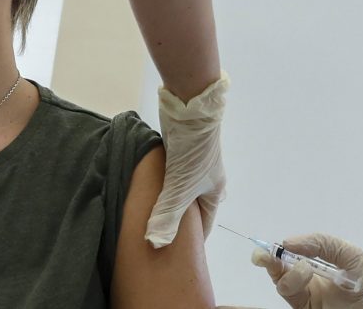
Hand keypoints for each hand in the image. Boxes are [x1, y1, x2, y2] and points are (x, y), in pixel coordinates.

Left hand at [144, 73, 229, 247]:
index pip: (204, 223)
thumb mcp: (179, 190)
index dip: (191, 238)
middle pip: (192, 207)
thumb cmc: (192, 154)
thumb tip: (155, 244)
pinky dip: (162, 184)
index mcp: (214, 192)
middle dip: (178, 221)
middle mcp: (208, 180)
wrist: (190, 110)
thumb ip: (167, 217)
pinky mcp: (181, 152)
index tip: (175, 252)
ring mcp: (195, 165)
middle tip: (159, 233)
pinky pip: (171, 176)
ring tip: (150, 213)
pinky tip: (148, 188)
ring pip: (180, 191)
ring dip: (168, 200)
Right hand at [252, 233, 362, 308]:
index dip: (272, 255)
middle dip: (270, 263)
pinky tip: (283, 285)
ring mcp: (308, 303)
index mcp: (314, 271)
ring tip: (307, 270)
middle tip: (267, 257)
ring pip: (284, 289)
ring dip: (289, 277)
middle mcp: (307, 287)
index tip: (265, 250)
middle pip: (278, 275)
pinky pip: (290, 302)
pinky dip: (283, 289)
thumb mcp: (350, 254)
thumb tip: (289, 242)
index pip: (285, 262)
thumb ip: (322, 243)